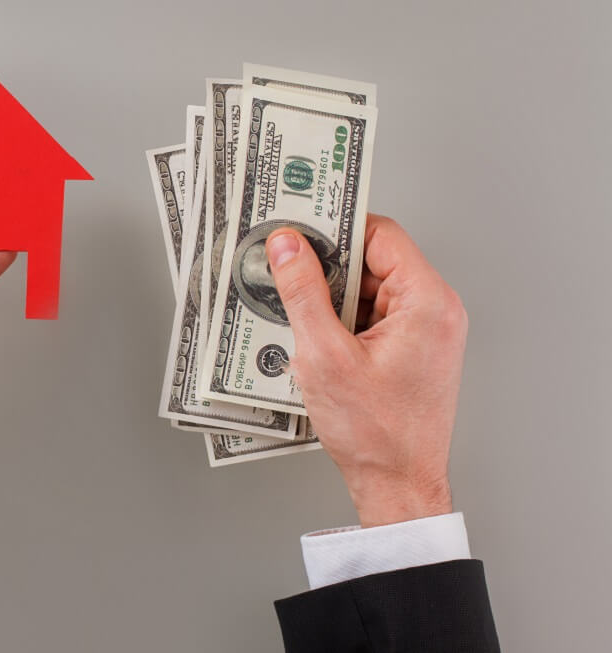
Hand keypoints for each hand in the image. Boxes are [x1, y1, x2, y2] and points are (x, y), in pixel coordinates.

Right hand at [266, 215, 466, 526]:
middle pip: (374, 261)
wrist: (398, 486)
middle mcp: (434, 310)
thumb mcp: (323, 355)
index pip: (381, 235)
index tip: (299, 226)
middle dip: (327, 268)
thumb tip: (288, 246)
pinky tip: (312, 340)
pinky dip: (340, 322)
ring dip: (330, 299)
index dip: (336, 227)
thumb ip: (303, 292)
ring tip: (295, 317)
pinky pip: (372, 316)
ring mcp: (426, 332)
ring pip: (369, 290)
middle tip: (284, 270)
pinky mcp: (412, 351)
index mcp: (427, 302)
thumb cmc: (375, 433)